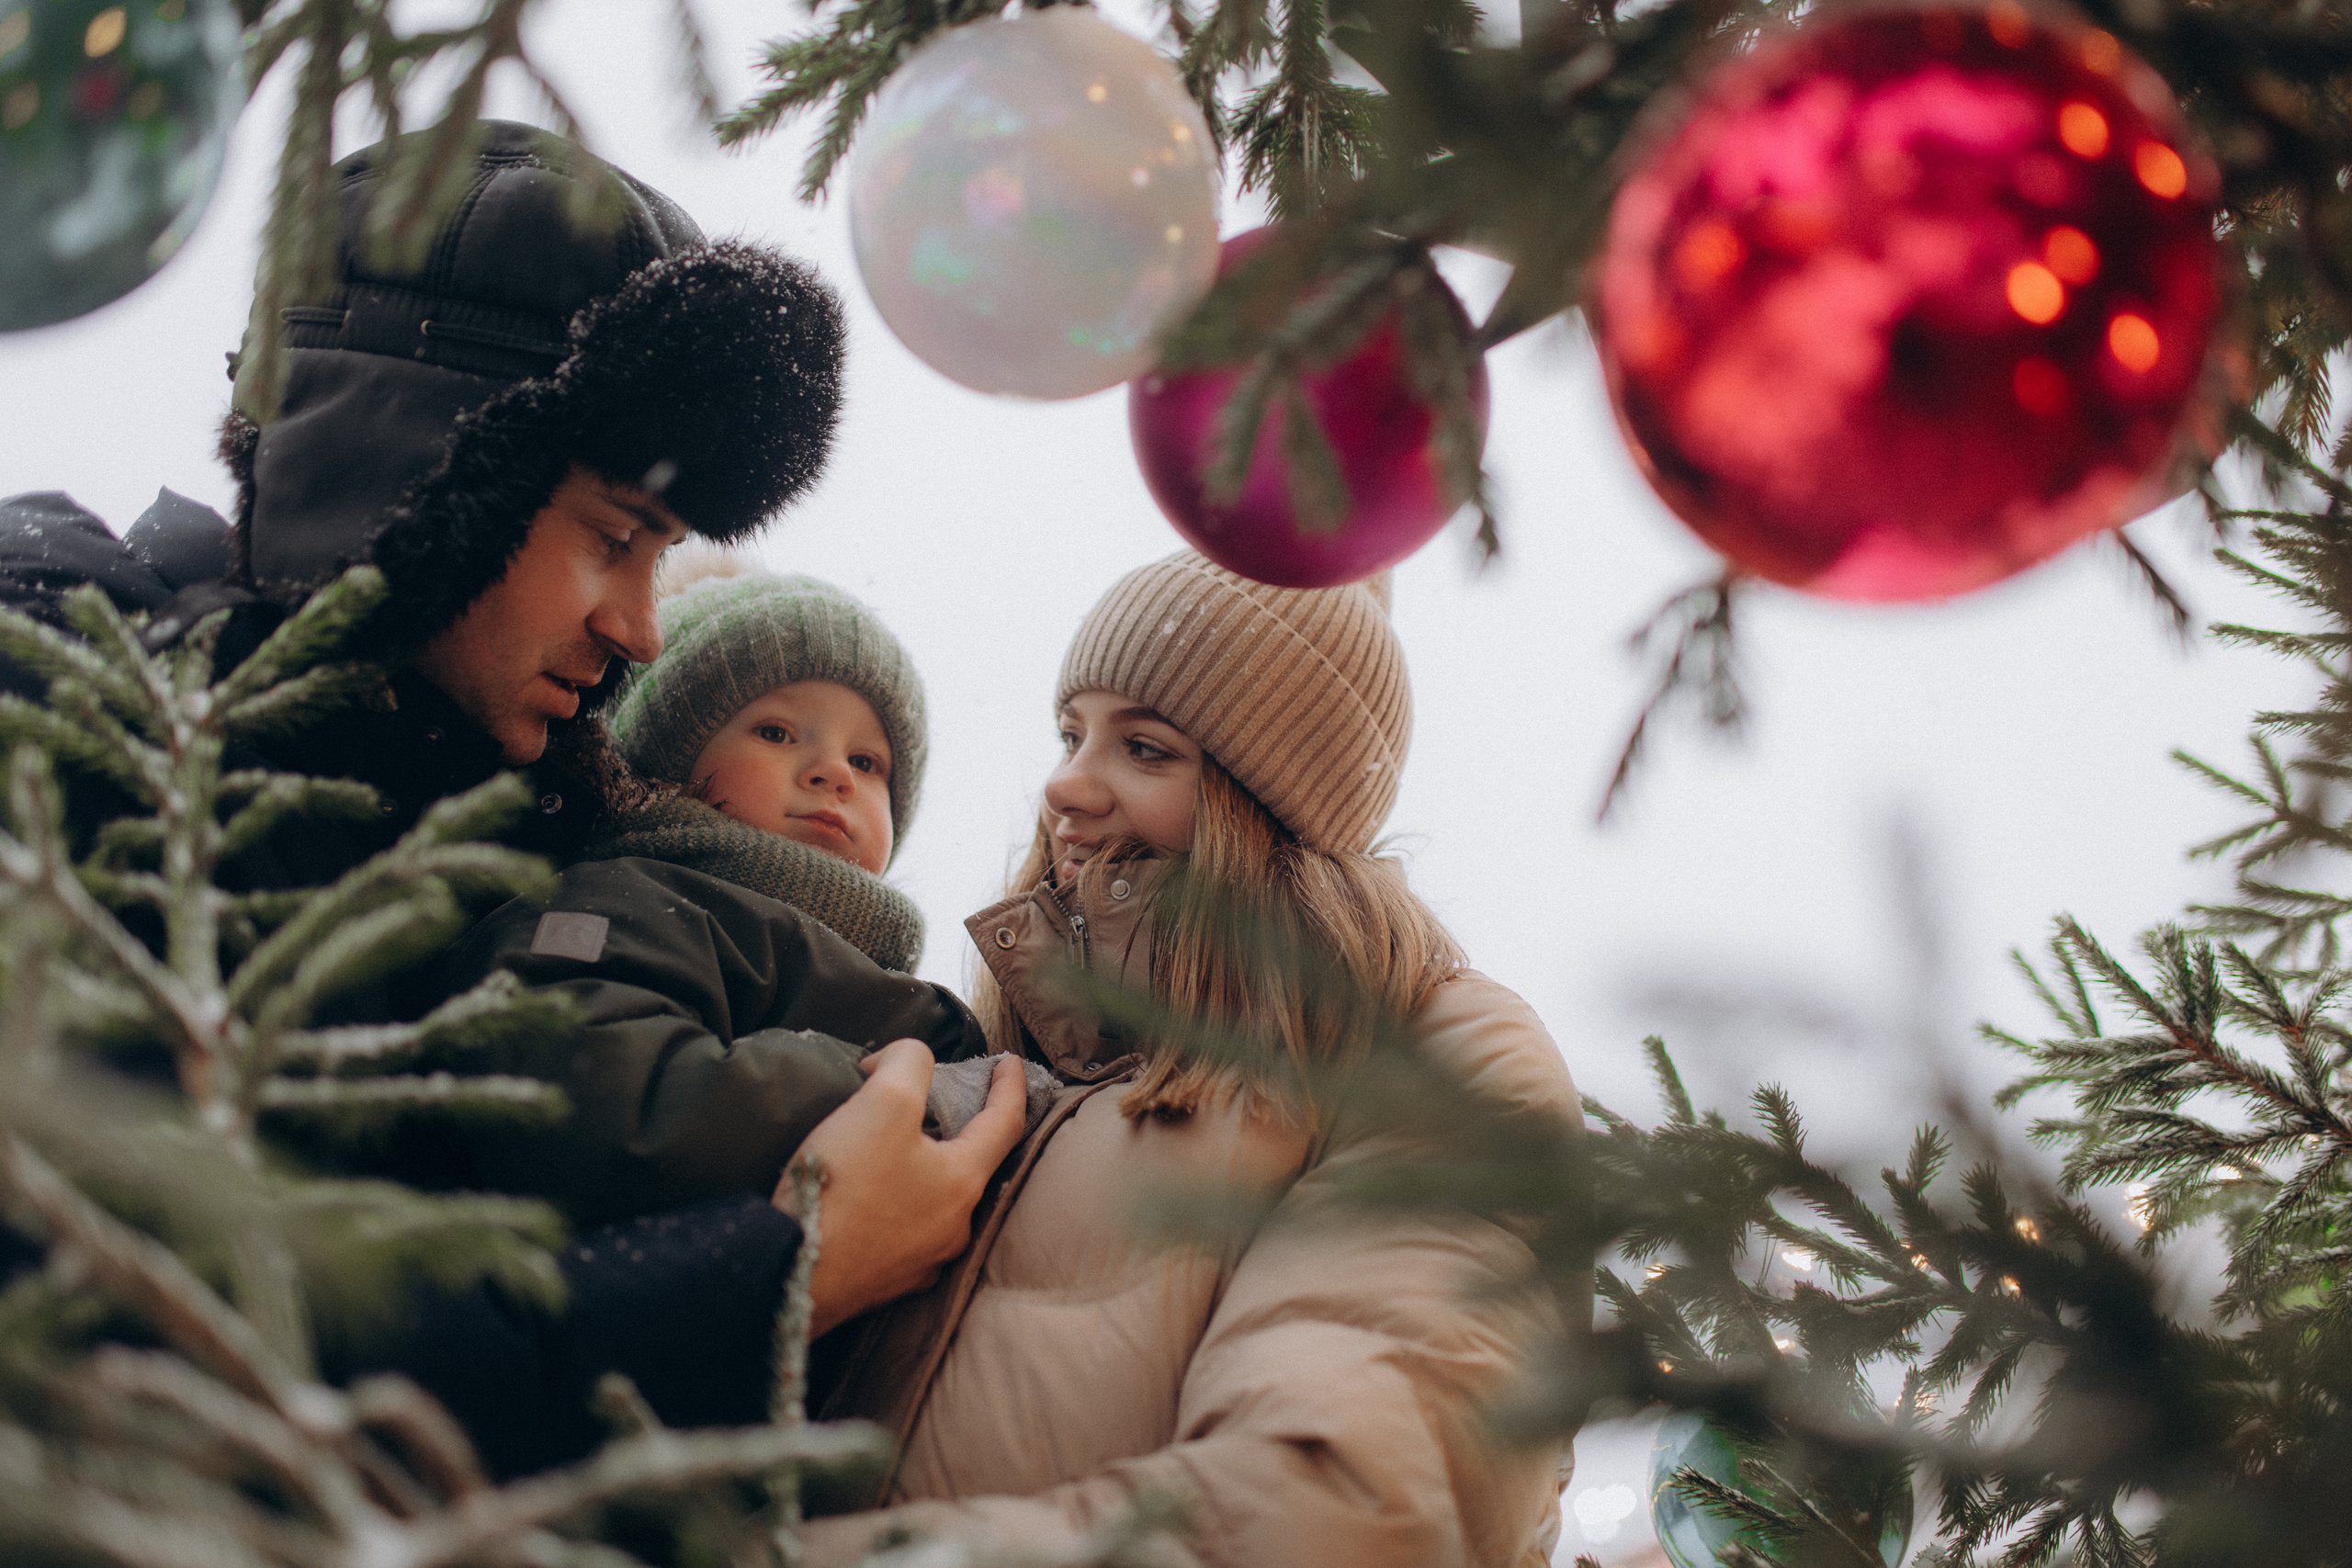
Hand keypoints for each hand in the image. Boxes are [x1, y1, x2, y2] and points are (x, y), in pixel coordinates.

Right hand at [776, 1041, 1028, 1336]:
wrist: (790, 1274)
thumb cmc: (844, 1186)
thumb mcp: (883, 1102)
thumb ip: (910, 1065)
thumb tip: (906, 1063)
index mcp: (963, 1182)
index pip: (1006, 1122)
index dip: (1011, 1085)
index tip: (1010, 1062)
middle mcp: (953, 1228)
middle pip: (970, 1163)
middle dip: (961, 1128)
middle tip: (940, 1101)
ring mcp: (922, 1261)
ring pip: (935, 1200)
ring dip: (925, 1167)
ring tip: (897, 1145)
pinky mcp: (886, 1281)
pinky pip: (903, 1230)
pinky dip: (896, 1201)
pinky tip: (873, 1193)